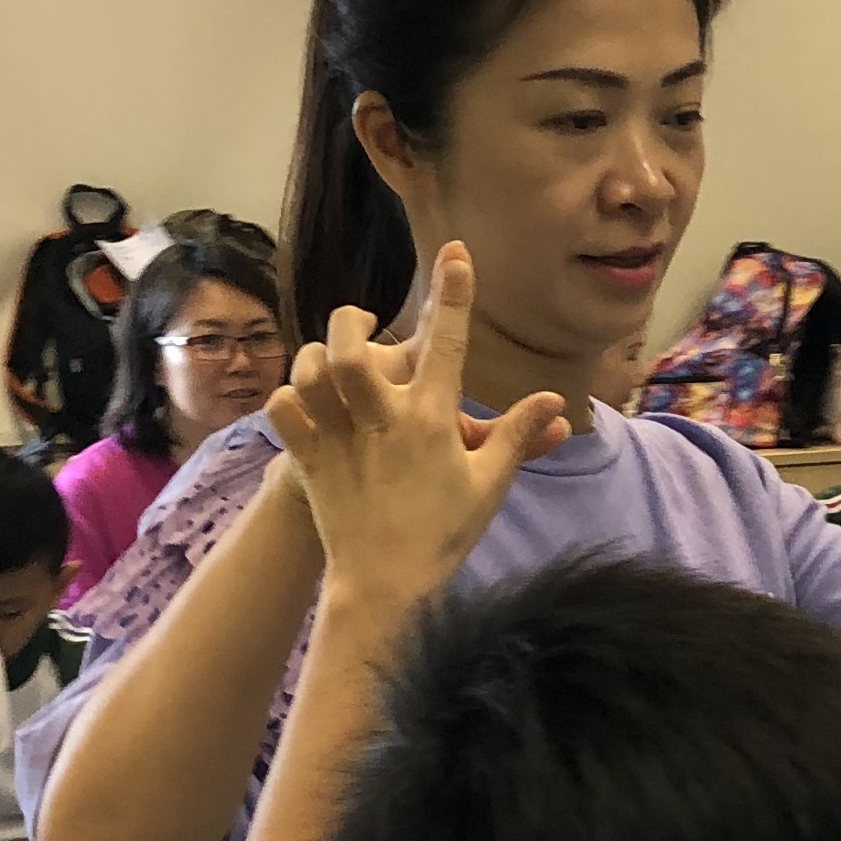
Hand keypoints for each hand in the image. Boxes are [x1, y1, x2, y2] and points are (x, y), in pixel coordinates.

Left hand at [269, 248, 567, 613]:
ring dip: (316, 357)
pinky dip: (288, 398)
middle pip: (353, 347)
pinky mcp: (309, 461)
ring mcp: (340, 441)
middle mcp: (383, 423)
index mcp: (431, 422)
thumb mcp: (488, 485)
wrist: (385, 587)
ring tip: (329, 360)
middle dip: (350, 321)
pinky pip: (284, 411)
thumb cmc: (443, 534)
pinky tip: (303, 401)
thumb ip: (516, 436)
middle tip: (360, 322)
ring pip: (312, 372)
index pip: (446, 344)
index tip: (455, 252)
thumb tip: (557, 404)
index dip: (454, 294)